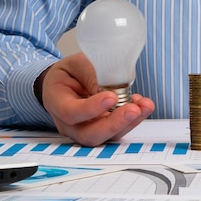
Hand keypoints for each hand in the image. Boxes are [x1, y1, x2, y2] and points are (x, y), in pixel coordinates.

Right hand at [38, 52, 154, 145]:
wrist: (71, 79)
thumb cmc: (72, 72)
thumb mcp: (79, 64)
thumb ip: (94, 76)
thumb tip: (114, 91)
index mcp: (56, 101)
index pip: (70, 113)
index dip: (91, 108)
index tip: (111, 97)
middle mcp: (69, 123)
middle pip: (89, 134)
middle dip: (114, 124)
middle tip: (133, 109)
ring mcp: (86, 129)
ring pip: (107, 136)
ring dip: (129, 122)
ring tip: (145, 105)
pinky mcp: (104, 130)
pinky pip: (118, 130)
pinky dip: (133, 119)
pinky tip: (142, 105)